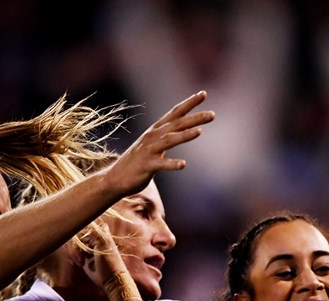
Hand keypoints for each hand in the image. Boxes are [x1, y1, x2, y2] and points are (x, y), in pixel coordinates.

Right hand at [99, 91, 213, 198]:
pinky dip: (172, 163)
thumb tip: (188, 127)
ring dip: (184, 135)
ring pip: (169, 140)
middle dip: (194, 118)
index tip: (204, 93)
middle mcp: (153, 137)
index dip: (189, 103)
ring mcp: (149, 151)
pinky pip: (161, 164)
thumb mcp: (154, 144)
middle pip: (177, 124)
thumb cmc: (139, 161)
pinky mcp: (146, 166)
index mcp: (156, 130)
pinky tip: (183, 164)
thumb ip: (169, 134)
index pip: (175, 112)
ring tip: (199, 132)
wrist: (116, 178)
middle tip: (212, 115)